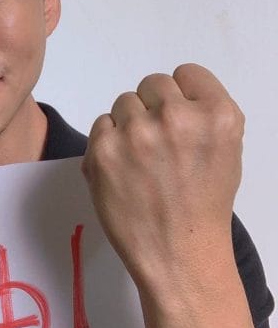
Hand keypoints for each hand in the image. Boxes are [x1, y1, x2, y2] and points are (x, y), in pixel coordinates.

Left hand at [82, 64, 243, 292]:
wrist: (177, 254)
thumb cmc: (204, 205)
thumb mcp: (226, 151)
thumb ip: (202, 115)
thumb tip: (171, 96)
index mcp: (217, 115)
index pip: (187, 74)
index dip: (182, 96)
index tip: (180, 121)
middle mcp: (177, 117)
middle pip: (153, 84)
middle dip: (154, 109)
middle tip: (158, 144)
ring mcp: (136, 133)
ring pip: (124, 102)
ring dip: (129, 124)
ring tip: (141, 160)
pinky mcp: (103, 150)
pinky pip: (101, 124)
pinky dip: (108, 142)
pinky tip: (122, 168)